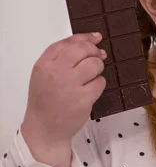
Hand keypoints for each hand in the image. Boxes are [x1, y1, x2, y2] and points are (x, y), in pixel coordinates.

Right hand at [21, 33, 106, 149]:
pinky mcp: (83, 99)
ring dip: (98, 69)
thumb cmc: (46, 101)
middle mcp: (56, 73)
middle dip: (94, 51)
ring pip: (95, 64)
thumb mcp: (44, 75)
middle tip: (98, 56)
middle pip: (83, 50)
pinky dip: (99, 85)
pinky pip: (100, 82)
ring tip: (91, 77)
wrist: (45, 128)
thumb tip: (91, 43)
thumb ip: (62, 58)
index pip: (67, 43)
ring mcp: (70, 86)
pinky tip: (90, 91)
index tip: (95, 38)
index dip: (84, 38)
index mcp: (44, 65)